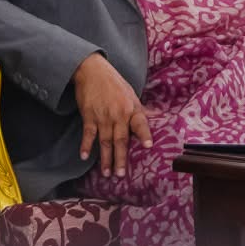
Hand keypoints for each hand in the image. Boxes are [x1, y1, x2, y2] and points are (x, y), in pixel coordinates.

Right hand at [73, 53, 150, 177]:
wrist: (92, 70)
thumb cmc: (114, 83)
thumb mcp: (131, 94)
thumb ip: (142, 110)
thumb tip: (160, 116)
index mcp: (132, 109)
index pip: (140, 124)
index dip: (144, 134)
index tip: (147, 146)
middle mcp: (118, 114)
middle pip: (120, 140)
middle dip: (120, 158)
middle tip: (121, 175)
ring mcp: (102, 116)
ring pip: (105, 141)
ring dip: (105, 158)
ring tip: (107, 173)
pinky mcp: (89, 115)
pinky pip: (88, 133)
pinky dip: (86, 145)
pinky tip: (84, 156)